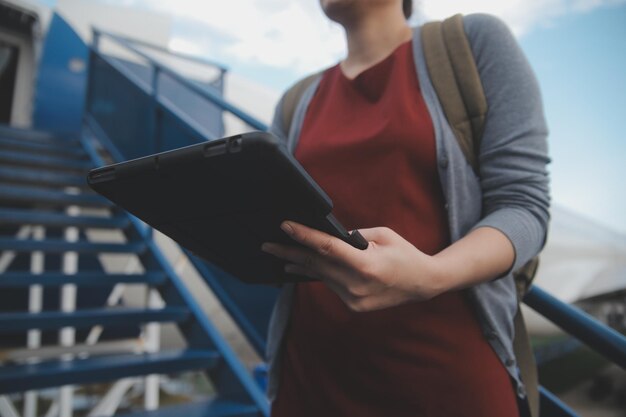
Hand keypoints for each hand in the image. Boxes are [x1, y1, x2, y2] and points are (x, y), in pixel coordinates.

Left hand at [261, 221, 447, 311]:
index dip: (303, 236)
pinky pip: (330, 284)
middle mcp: (356, 284)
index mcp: (366, 264)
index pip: (327, 248)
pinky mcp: (353, 305)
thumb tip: (330, 236)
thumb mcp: (383, 235)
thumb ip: (354, 236)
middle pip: (316, 264)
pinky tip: (301, 268)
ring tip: (279, 255)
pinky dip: (317, 274)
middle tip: (267, 244)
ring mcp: (353, 298)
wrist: (422, 284)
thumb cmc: (404, 253)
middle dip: (289, 253)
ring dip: (299, 264)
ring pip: (320, 275)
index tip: (285, 226)